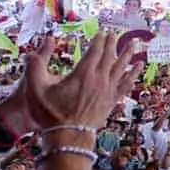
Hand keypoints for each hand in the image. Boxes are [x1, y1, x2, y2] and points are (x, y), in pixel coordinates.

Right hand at [0, 34, 140, 133]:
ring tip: (134, 44)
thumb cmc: (50, 114)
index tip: (103, 31)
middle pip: (110, 56)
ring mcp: (108, 91)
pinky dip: (133, 75)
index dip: (100, 40)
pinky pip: (126, 84)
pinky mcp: (112, 102)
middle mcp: (100, 80)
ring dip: (128, 55)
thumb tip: (30, 53)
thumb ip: (34, 68)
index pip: (95, 51)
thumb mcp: (35, 89)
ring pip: (122, 68)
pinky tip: (138, 69)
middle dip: (113, 43)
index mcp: (83, 74)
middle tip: (116, 33)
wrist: (68, 138)